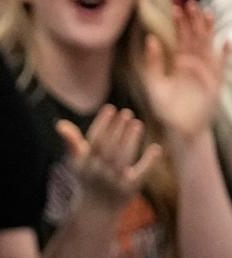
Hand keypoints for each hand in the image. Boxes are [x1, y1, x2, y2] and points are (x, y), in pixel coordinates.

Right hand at [56, 105, 161, 211]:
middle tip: (127, 113)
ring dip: (130, 140)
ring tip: (137, 123)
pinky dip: (149, 162)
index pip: (93, 142)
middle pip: (108, 149)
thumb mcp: (78, 163)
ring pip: (122, 159)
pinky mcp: (128, 190)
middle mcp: (97, 174)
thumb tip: (60, 124)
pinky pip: (140, 174)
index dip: (102, 124)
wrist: (96, 211)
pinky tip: (156, 148)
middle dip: (117, 130)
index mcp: (85, 165)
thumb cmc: (89, 180)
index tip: (110, 109)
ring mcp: (113, 182)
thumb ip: (72, 143)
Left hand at [144, 1, 228, 146]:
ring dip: (208, 32)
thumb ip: (154, 63)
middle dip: (194, 22)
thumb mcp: (155, 84)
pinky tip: (225, 41)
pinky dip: (224, 55)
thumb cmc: (167, 109)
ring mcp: (206, 72)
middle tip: (191, 4)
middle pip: (196, 38)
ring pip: (208, 47)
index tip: (176, 8)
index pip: (182, 38)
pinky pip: (220, 67)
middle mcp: (195, 64)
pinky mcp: (214, 84)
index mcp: (181, 63)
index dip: (180, 23)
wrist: (180, 129)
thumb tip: (151, 38)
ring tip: (206, 15)